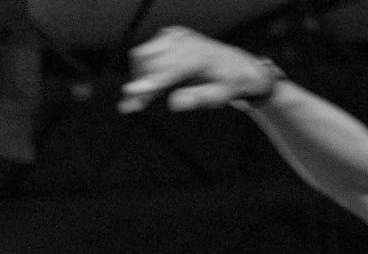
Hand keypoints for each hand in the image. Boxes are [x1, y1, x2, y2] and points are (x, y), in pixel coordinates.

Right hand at [120, 26, 275, 114]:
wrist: (238, 66)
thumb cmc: (229, 83)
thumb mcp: (220, 96)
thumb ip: (197, 98)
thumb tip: (174, 104)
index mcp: (198, 57)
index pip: (167, 69)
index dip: (148, 83)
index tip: (130, 92)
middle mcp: (184, 42)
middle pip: (148, 61)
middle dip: (140, 84)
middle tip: (134, 105)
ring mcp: (176, 35)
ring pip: (143, 55)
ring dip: (140, 76)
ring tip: (147, 96)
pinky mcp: (170, 34)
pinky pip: (148, 50)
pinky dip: (145, 67)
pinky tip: (155, 82)